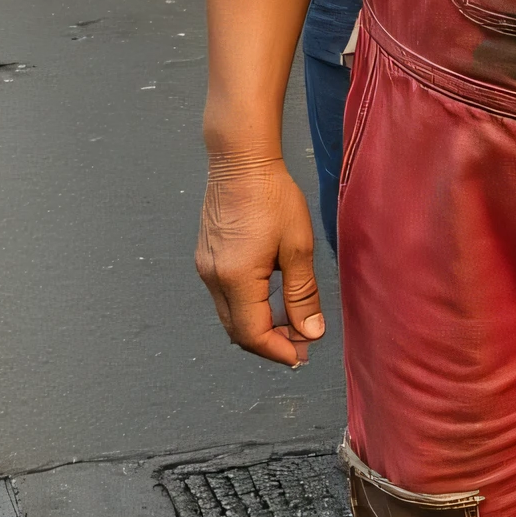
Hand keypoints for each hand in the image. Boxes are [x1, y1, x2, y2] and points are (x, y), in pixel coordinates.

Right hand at [196, 156, 325, 364]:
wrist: (240, 160)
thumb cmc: (272, 196)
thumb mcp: (298, 247)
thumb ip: (303, 294)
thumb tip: (310, 332)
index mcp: (236, 278)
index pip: (253, 334)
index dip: (278, 350)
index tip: (301, 356)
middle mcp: (214, 278)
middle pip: (237, 331)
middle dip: (269, 343)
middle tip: (300, 345)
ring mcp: (205, 268)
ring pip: (229, 315)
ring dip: (257, 326)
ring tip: (289, 324)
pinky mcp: (206, 258)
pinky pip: (224, 297)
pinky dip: (246, 308)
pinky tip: (269, 301)